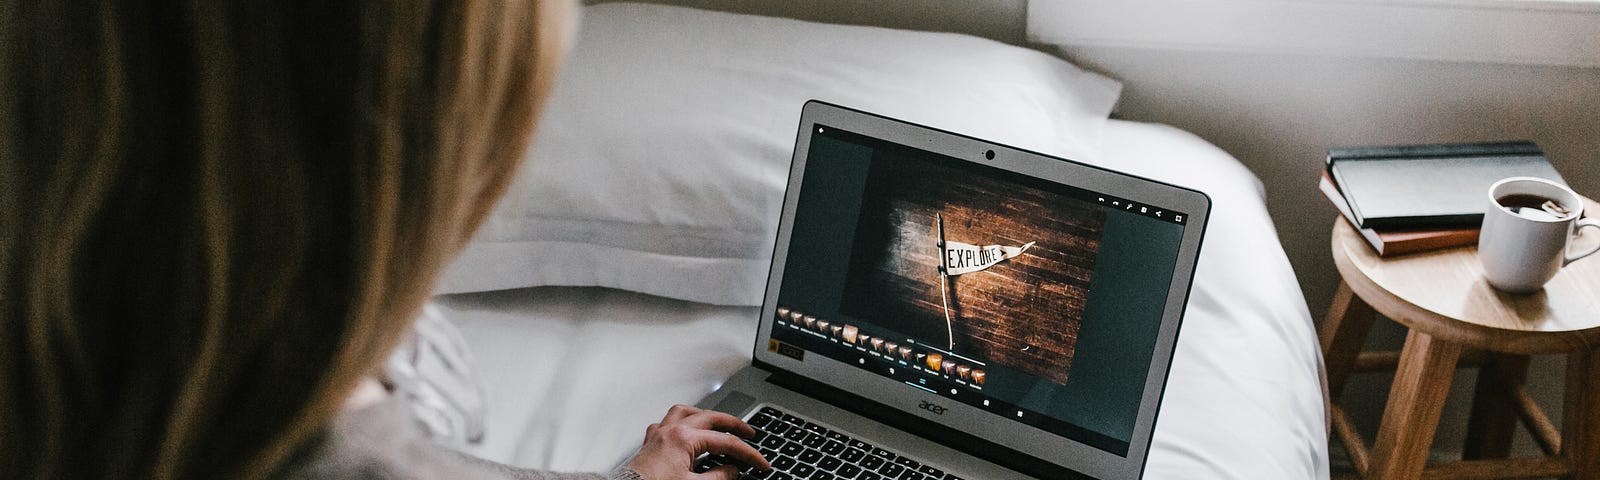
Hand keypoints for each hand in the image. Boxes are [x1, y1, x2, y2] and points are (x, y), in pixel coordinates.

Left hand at [627, 404, 770, 479]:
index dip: (747, 454)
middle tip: (748, 434)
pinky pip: (666, 423)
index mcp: (684, 439)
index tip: (759, 463)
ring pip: (685, 412)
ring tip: (717, 423)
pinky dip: (679, 423)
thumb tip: (732, 471)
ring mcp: (659, 434)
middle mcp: (671, 430)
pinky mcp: (650, 443)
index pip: (726, 442)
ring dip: (704, 416)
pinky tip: (684, 430)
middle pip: (710, 418)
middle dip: (733, 425)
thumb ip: (718, 477)